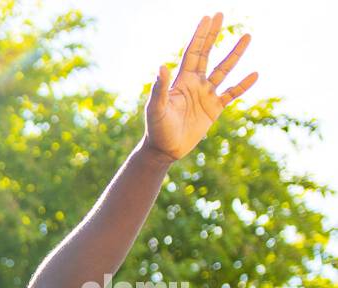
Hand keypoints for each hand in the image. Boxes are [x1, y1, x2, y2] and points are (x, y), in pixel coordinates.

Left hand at [142, 12, 257, 162]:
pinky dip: (243, 85)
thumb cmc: (157, 129)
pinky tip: (254, 74)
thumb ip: (160, 89)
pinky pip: (232, 93)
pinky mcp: (214, 108)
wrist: (165, 150)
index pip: (193, 52)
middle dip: (213, 35)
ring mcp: (206, 95)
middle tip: (221, 14)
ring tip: (247, 36)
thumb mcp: (156, 109)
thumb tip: (161, 66)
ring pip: (224, 70)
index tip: (208, 18)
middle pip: (207, 54)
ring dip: (235, 54)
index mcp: (181, 81)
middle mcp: (195, 83)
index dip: (200, 35)